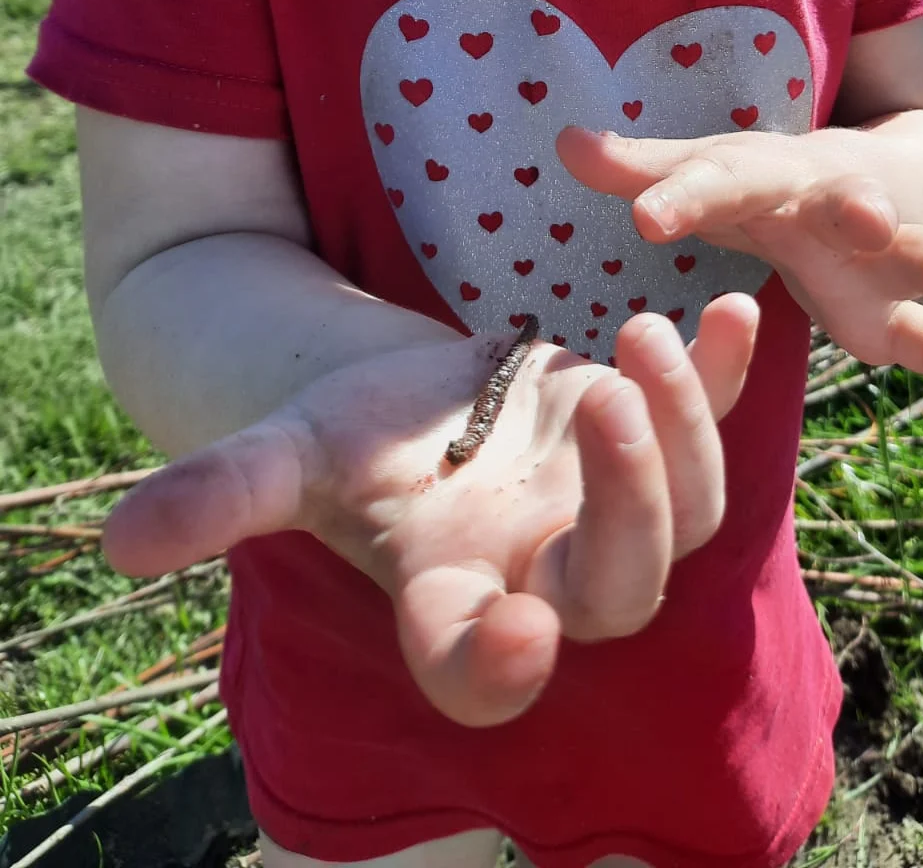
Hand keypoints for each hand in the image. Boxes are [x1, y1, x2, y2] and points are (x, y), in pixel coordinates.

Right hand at [102, 295, 757, 727]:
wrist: (421, 403)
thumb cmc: (351, 440)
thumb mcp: (287, 452)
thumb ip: (220, 492)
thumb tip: (118, 542)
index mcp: (453, 595)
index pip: (481, 672)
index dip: (500, 668)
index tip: (515, 636)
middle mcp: (548, 571)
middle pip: (621, 595)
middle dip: (627, 508)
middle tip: (596, 400)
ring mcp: (612, 509)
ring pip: (692, 517)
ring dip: (683, 430)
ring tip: (634, 339)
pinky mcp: (655, 439)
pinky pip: (723, 425)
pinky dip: (735, 378)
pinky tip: (741, 313)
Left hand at [557, 125, 922, 408]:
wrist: (881, 177)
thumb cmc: (767, 183)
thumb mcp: (710, 171)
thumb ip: (644, 169)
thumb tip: (564, 142)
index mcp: (765, 173)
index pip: (719, 177)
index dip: (683, 194)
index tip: (648, 218)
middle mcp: (828, 202)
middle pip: (845, 198)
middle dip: (859, 206)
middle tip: (872, 218)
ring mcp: (878, 253)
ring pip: (915, 255)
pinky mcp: (899, 306)